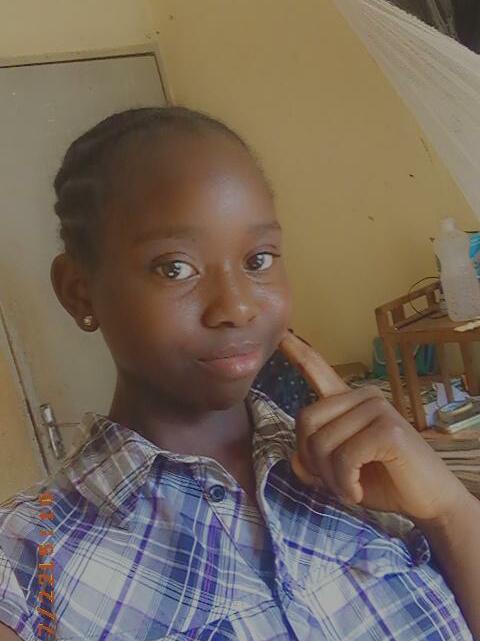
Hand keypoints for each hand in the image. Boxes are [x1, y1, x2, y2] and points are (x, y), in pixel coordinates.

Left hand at [278, 330, 469, 520]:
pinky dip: (345, 484)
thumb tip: (296, 460)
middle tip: (334, 481)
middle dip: (311, 460)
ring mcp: (377, 409)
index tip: (280, 334)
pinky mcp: (388, 429)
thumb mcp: (338, 471)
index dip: (297, 352)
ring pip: (322, 443)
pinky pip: (344, 458)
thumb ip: (314, 460)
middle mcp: (363, 397)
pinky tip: (358, 491)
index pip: (317, 369)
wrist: (429, 500)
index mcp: (348, 401)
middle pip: (306, 420)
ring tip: (351, 488)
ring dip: (330, 478)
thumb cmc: (383, 481)